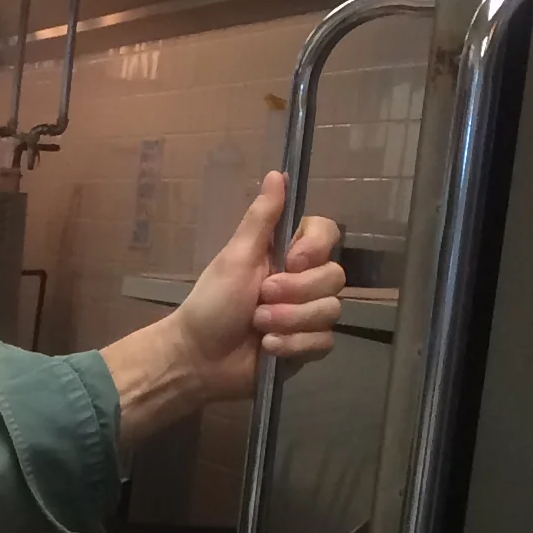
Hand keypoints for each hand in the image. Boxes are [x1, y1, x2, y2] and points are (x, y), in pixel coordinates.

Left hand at [101, 171, 346, 446]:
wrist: (198, 358)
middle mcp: (303, 280)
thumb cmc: (212, 304)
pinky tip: (268, 349)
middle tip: (260, 301)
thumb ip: (260, 218)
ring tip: (258, 327)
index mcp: (287, 253)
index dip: (316, 248)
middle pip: (334, 276)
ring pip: (330, 311)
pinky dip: (293, 346)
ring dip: (290, 321)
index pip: (328, 234)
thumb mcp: (235, 257)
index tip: (291, 260)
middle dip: (295, 293)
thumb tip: (277, 173)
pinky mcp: (308, 346)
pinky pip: (323, 341)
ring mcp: (308, 314)